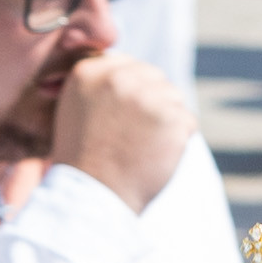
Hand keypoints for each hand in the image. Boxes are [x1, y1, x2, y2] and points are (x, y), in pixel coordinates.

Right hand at [43, 49, 197, 211]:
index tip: (124, 117)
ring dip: (166, 120)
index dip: (131, 90)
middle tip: (136, 135)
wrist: (92, 198)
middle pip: (154, 77)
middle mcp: (118, 78)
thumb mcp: (74, 111)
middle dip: (151, 102)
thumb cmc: (82, 162)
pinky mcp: (172, 118)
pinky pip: (187, 121)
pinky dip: (178, 140)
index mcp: (89, 72)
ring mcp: (147, 96)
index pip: (127, 64)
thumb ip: (98, 85)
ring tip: (143, 147)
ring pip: (174, 97)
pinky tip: (155, 156)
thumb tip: (128, 69)